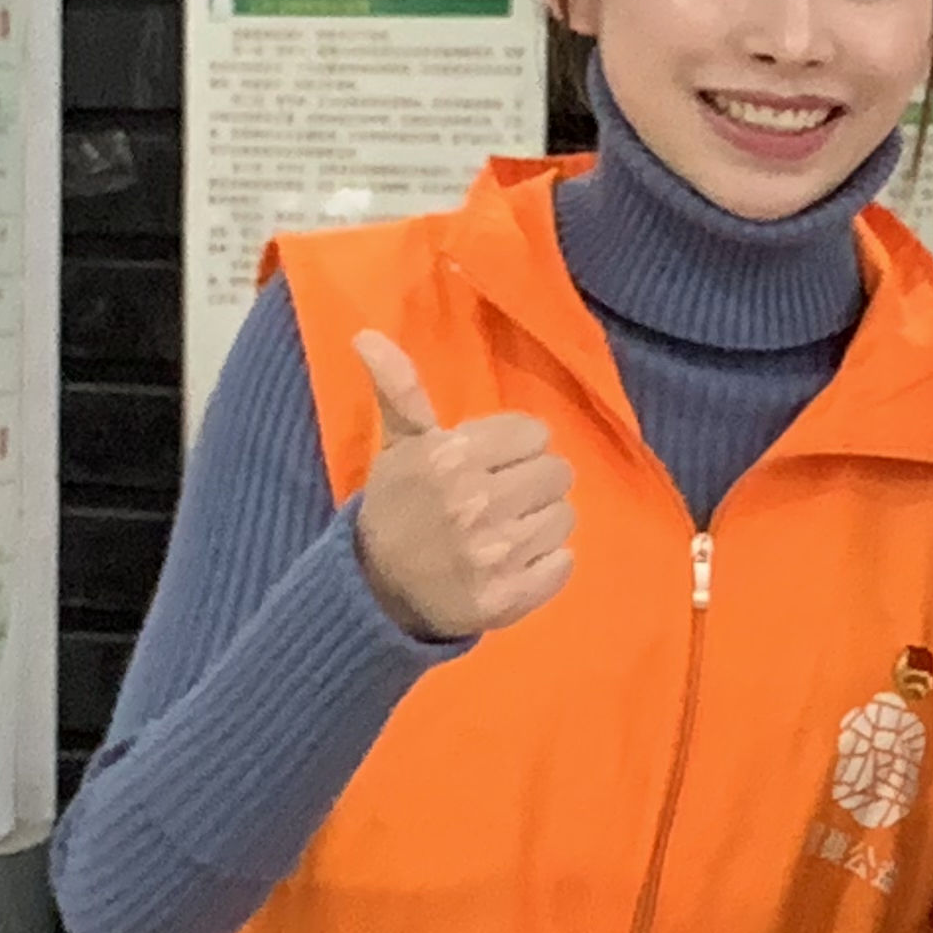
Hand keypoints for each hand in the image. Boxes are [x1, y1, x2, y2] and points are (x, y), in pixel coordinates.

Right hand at [350, 329, 574, 640]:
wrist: (376, 592)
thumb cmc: (396, 508)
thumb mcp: (397, 446)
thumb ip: (398, 390)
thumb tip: (367, 334)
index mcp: (449, 459)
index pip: (535, 434)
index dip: (518, 447)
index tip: (494, 462)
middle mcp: (475, 504)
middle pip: (557, 473)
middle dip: (533, 482)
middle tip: (503, 497)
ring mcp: (495, 555)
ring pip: (564, 518)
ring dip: (541, 523)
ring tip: (505, 530)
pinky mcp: (509, 598)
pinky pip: (563, 564)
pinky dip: (546, 564)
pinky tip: (513, 563)